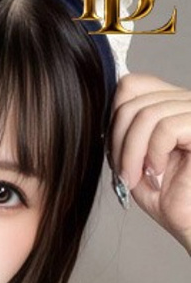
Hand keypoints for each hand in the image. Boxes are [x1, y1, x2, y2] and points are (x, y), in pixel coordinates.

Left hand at [108, 72, 190, 253]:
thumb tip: (101, 112)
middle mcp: (186, 102)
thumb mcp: (135, 161)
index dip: (114, 118)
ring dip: (132, 154)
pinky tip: (159, 172)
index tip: (115, 153)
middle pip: (133, 100)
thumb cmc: (169, 198)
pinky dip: (153, 154)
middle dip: (118, 142)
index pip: (131, 84)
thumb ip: (123, 134)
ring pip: (147, 115)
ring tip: (137, 177)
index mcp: (169, 105)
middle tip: (124, 173)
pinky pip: (166, 128)